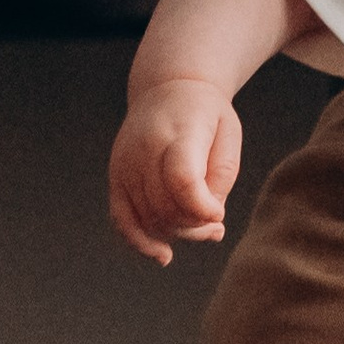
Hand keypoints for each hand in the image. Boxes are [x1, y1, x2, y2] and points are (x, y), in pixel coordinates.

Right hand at [111, 78, 242, 262]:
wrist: (167, 88)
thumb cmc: (206, 115)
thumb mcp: (228, 136)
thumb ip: (220, 179)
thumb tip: (208, 221)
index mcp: (177, 133)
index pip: (182, 180)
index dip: (202, 208)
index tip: (218, 215)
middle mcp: (144, 150)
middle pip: (166, 206)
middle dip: (195, 226)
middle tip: (216, 225)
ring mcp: (124, 164)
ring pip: (148, 218)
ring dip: (178, 233)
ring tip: (203, 229)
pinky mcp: (115, 176)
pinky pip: (121, 218)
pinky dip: (139, 241)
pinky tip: (163, 255)